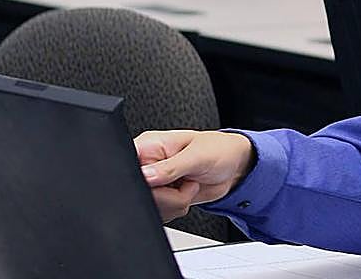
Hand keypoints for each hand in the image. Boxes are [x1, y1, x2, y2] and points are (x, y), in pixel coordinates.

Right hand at [135, 129, 255, 221]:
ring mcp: (153, 183)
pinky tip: (185, 195)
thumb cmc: (219, 150)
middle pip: (137, 193)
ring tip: (188, 185)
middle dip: (165, 196)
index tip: (158, 183)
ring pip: (148, 208)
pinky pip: (159, 214)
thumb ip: (171, 167)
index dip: (138, 178)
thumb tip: (146, 176)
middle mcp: (147, 165)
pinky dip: (175, 210)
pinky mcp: (161, 198)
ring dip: (173, 204)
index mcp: (149, 146)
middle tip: (184, 183)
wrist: (234, 167)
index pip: (126, 164)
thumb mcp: (197, 156)